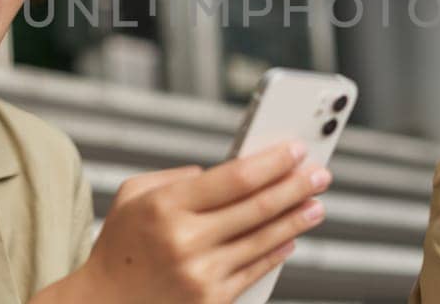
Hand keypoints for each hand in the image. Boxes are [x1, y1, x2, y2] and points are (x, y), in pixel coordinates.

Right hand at [41, 141, 331, 303]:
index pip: (236, 177)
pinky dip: (278, 251)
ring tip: (316, 204)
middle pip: (258, 207)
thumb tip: (219, 172)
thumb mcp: (132, 196)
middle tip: (319, 173)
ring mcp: (201, 274)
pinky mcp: (211, 301)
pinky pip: (255, 270)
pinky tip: (292, 238)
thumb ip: (175, 176)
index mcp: (165, 206)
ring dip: (297, 219)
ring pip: (264, 239)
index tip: (296, 150)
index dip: (273, 162)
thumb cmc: (120, 247)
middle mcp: (185, 240)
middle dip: (296, 186)